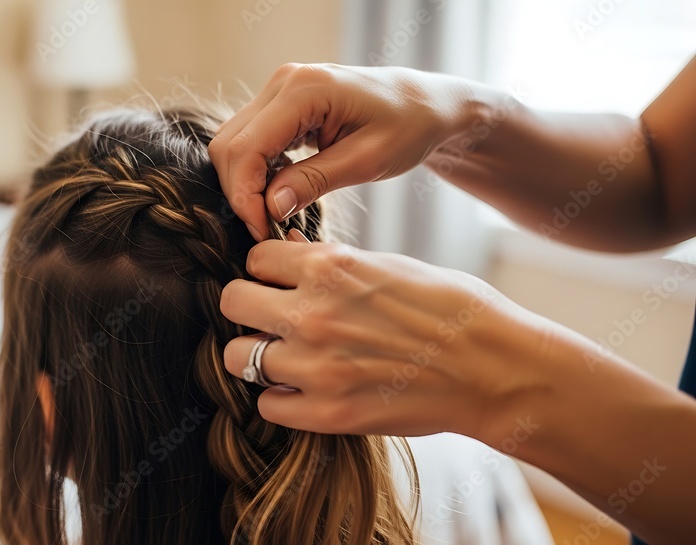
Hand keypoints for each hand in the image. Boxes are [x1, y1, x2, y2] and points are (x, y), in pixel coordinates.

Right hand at [208, 63, 471, 240]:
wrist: (426, 104)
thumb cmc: (409, 127)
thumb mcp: (368, 162)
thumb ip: (314, 181)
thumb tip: (269, 207)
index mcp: (305, 89)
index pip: (246, 147)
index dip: (244, 195)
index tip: (263, 230)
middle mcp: (284, 82)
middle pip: (230, 145)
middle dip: (240, 192)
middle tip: (267, 228)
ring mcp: (280, 89)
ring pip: (233, 143)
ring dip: (245, 183)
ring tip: (273, 213)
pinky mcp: (281, 102)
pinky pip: (250, 140)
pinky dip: (255, 171)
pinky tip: (279, 192)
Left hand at [218, 234, 560, 444]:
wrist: (496, 368)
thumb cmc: (452, 308)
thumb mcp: (390, 264)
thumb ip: (333, 262)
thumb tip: (290, 253)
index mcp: (330, 267)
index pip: (255, 258)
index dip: (266, 270)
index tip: (280, 282)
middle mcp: (313, 314)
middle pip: (232, 302)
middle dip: (248, 307)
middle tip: (271, 318)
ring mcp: (316, 367)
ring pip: (236, 357)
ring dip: (257, 355)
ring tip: (285, 356)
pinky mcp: (328, 414)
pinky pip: (266, 405)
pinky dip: (279, 398)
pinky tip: (303, 390)